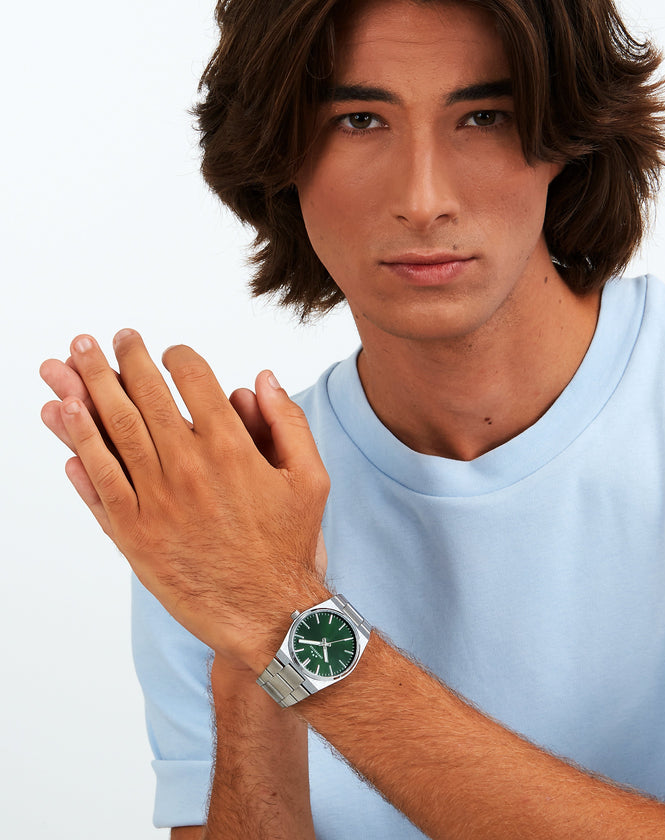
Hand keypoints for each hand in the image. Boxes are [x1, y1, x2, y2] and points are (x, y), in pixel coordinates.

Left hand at [45, 329, 330, 670]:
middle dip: (123, 360)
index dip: (178, 358)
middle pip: (144, 397)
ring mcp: (155, 501)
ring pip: (111, 433)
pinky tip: (63, 422)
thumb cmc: (291, 546)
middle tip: (109, 339)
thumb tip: (262, 379)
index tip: (171, 353)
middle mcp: (188, 468)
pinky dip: (79, 449)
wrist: (267, 615)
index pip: (193, 382)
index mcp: (232, 448)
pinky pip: (98, 484)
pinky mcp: (133, 534)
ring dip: (86, 391)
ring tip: (68, 362)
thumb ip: (288, 422)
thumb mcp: (311, 477)